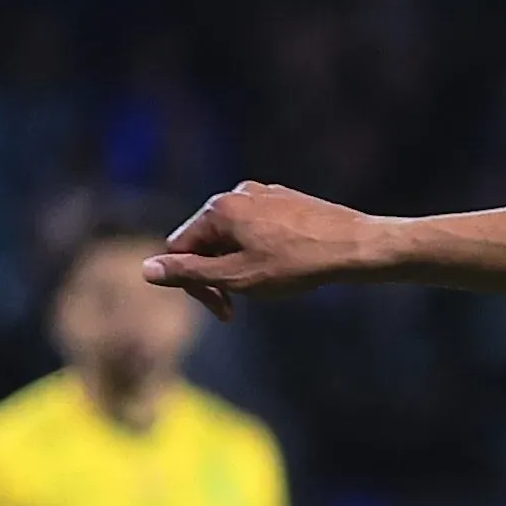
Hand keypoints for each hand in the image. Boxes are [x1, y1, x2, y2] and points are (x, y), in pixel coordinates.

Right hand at [146, 183, 386, 320]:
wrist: (358, 246)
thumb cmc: (298, 264)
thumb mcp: (238, 277)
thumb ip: (191, 273)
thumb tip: (146, 269)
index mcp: (217, 209)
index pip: (181, 250)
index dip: (194, 285)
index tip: (224, 311)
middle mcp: (236, 193)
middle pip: (208, 241)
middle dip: (220, 274)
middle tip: (246, 304)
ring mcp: (265, 194)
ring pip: (236, 237)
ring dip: (243, 265)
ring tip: (275, 282)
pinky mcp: (289, 201)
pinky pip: (262, 230)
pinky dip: (266, 252)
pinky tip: (292, 267)